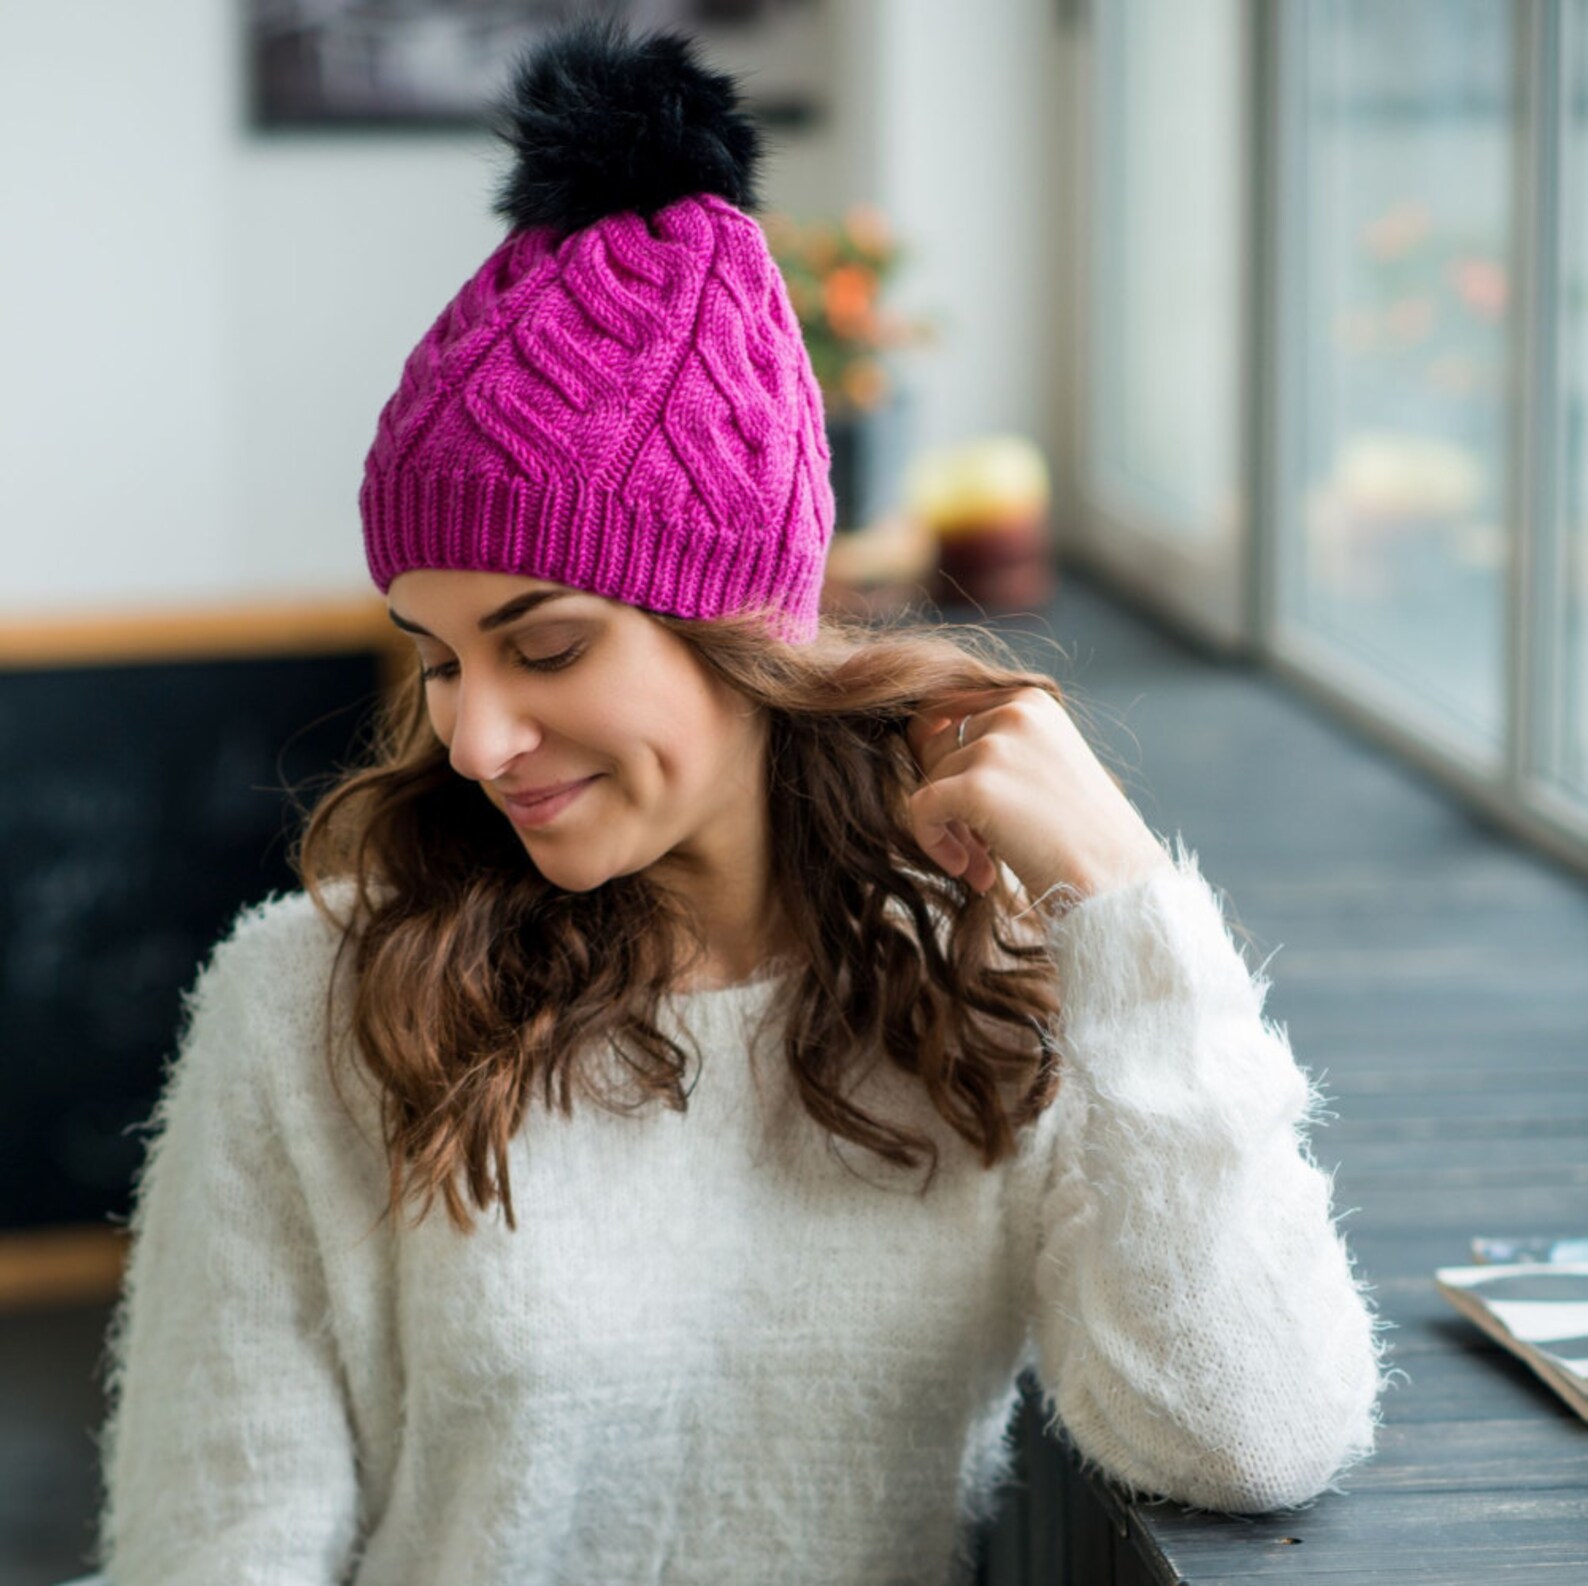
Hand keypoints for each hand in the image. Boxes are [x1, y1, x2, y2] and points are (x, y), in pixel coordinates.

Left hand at [904, 686, 1172, 905]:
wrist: (1118, 879)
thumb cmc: (1085, 835)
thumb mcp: (1044, 766)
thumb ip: (995, 747)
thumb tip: (919, 738)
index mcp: (1031, 701)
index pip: (950, 713)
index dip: (948, 762)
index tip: (971, 807)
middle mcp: (1013, 712)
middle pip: (937, 749)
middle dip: (950, 799)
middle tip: (980, 846)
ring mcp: (994, 747)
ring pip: (929, 782)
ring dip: (949, 829)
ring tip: (983, 865)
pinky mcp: (976, 787)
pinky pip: (921, 810)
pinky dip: (933, 843)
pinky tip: (970, 872)